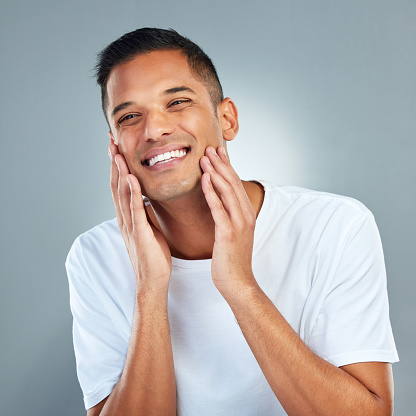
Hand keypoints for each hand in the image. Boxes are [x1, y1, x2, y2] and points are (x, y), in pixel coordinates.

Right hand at [109, 143, 171, 294]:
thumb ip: (144, 212)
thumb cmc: (153, 255)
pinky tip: (131, 177)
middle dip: (114, 162)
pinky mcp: (139, 233)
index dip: (117, 165)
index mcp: (128, 216)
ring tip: (117, 152)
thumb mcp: (149, 228)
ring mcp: (130, 225)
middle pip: (116, 184)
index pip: (120, 185)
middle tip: (111, 140)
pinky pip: (135, 209)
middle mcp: (125, 218)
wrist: (152, 280)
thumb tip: (146, 198)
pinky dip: (132, 192)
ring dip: (119, 171)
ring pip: (122, 194)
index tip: (117, 146)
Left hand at [200, 146, 256, 296]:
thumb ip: (229, 216)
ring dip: (215, 172)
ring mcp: (239, 223)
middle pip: (232, 183)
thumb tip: (221, 203)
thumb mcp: (233, 233)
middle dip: (221, 164)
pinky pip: (219, 208)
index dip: (227, 166)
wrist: (238, 282)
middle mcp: (245, 215)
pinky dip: (211, 192)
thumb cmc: (232, 258)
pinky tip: (204, 179)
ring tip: (204, 157)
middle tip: (210, 148)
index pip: (236, 184)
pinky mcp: (228, 232)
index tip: (218, 151)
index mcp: (246, 213)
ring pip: (227, 191)